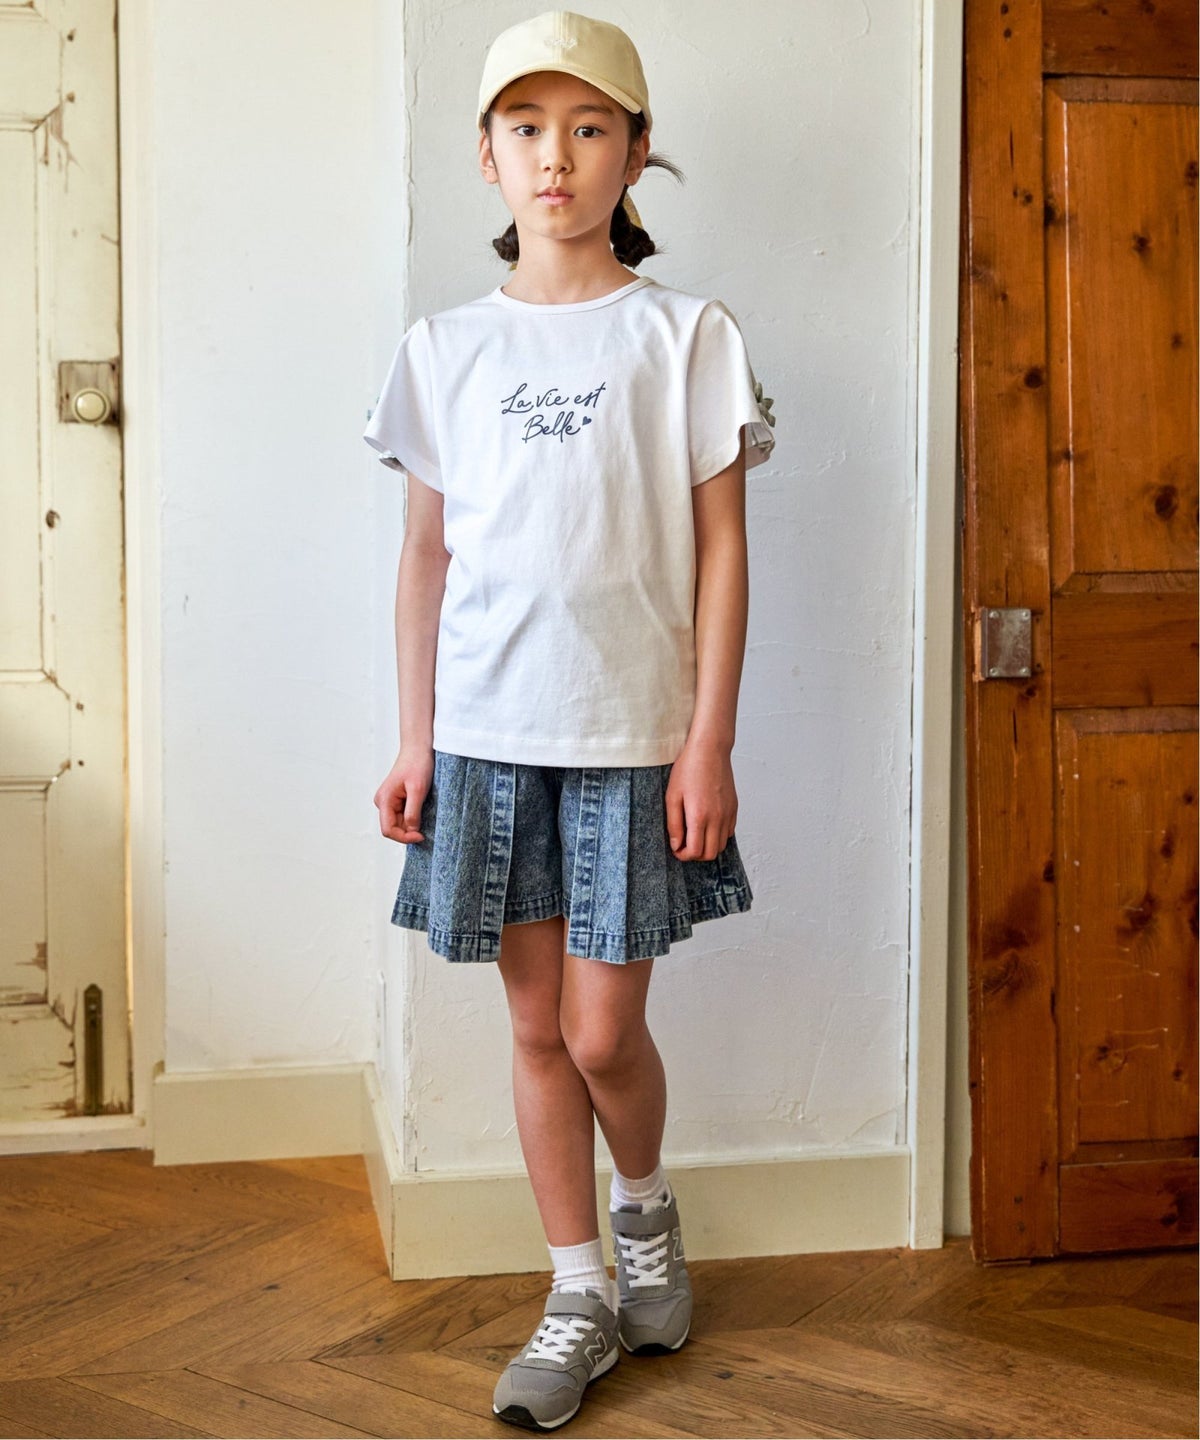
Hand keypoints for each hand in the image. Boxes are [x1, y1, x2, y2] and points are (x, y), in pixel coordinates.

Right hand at [374, 746, 433, 843]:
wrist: (418, 749)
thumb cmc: (417, 764)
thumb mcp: (418, 790)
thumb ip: (413, 812)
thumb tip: (411, 830)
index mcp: (384, 800)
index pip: (388, 830)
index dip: (404, 837)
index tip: (421, 836)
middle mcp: (383, 802)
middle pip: (393, 828)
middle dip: (409, 831)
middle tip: (426, 828)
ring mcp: (389, 801)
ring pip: (399, 823)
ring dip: (412, 824)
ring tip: (424, 813)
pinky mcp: (396, 800)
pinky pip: (403, 816)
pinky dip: (413, 818)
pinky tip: (422, 811)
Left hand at [665, 737, 737, 860]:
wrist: (710, 750)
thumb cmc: (689, 769)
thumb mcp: (672, 796)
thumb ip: (674, 824)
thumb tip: (677, 844)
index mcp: (699, 816)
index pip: (695, 851)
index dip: (683, 855)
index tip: (676, 849)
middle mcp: (717, 818)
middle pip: (710, 854)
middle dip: (695, 855)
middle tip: (684, 844)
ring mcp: (728, 814)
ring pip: (721, 845)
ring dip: (707, 846)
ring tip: (694, 835)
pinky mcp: (734, 808)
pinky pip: (728, 832)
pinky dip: (717, 836)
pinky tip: (706, 825)